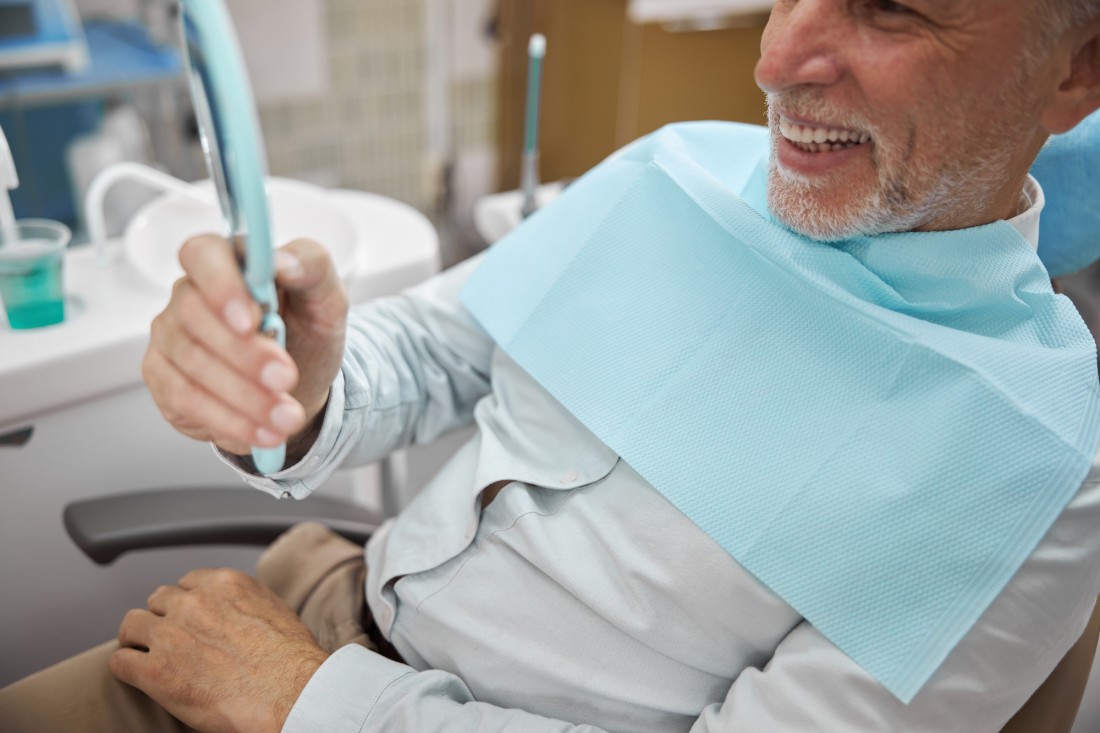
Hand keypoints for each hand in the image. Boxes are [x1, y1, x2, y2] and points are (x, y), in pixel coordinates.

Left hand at [110, 568, 328, 732]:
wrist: (290, 693)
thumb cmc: (292, 660)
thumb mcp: (276, 611)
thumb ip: (247, 603)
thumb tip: (238, 614)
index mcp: (224, 584)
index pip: (188, 582)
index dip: (187, 602)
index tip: (190, 618)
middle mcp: (194, 602)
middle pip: (158, 599)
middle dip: (163, 618)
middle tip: (170, 639)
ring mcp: (171, 635)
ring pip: (131, 625)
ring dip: (138, 639)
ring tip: (144, 655)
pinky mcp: (155, 671)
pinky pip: (120, 663)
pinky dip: (126, 669)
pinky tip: (137, 677)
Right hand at [143, 236, 347, 458]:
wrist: (299, 386)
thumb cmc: (306, 333)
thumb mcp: (327, 300)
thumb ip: (313, 267)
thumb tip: (284, 261)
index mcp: (229, 263)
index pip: (203, 254)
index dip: (221, 285)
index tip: (252, 319)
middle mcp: (189, 295)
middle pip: (194, 315)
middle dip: (244, 354)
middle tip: (286, 378)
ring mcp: (170, 336)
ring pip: (192, 364)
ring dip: (244, 396)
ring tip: (287, 416)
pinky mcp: (164, 379)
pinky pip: (186, 400)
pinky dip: (230, 420)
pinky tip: (264, 432)